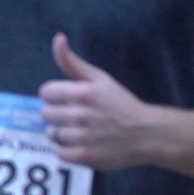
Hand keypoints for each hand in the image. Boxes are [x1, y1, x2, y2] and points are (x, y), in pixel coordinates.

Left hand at [38, 35, 162, 171]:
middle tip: (77, 117)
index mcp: (83, 92)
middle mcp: (80, 114)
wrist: (148, 133)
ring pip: (52, 134)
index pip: (46, 92)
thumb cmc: (122, 104)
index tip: (70, 100)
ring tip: (82, 132)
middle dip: (59, 114)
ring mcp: (82, 137)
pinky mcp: (85, 156)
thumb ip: (73, 61)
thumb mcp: (101, 78)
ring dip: (64, 133)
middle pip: (46, 114)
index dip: (56, 96)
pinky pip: (59, 153)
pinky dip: (67, 150)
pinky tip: (82, 144)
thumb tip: (58, 38)